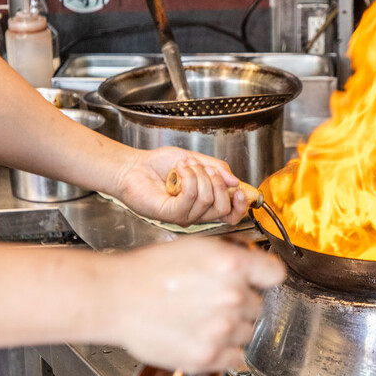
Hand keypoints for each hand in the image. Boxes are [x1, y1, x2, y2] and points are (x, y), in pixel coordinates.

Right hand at [104, 237, 285, 371]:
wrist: (116, 297)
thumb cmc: (150, 270)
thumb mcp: (197, 247)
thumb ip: (232, 257)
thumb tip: (255, 267)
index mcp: (231, 265)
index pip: (275, 274)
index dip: (264, 277)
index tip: (259, 281)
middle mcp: (231, 297)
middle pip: (258, 305)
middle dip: (241, 302)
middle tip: (212, 299)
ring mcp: (221, 329)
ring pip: (248, 331)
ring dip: (233, 327)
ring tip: (202, 318)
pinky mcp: (208, 356)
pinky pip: (237, 358)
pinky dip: (226, 351)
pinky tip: (205, 337)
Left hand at [112, 147, 249, 225]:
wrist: (134, 166)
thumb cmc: (160, 165)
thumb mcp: (196, 160)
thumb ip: (218, 169)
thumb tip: (236, 181)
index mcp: (205, 203)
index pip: (231, 214)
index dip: (240, 205)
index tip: (240, 190)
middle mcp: (196, 213)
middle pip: (223, 208)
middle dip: (218, 183)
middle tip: (205, 168)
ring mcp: (183, 215)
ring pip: (207, 200)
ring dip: (199, 175)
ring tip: (185, 165)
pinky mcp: (170, 214)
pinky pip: (190, 197)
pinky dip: (189, 178)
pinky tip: (179, 170)